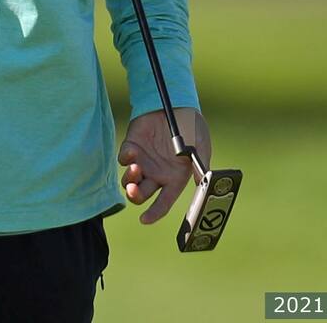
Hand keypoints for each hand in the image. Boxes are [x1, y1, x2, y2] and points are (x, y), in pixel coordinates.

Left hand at [119, 107, 210, 224]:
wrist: (178, 107)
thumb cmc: (192, 130)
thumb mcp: (201, 149)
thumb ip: (201, 168)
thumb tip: (203, 186)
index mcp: (174, 180)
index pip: (163, 203)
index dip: (154, 213)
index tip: (144, 220)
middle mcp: (157, 175)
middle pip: (140, 195)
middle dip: (135, 196)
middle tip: (134, 190)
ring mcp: (143, 162)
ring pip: (129, 181)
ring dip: (129, 180)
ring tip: (136, 169)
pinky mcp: (133, 147)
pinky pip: (123, 159)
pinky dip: (125, 159)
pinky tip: (132, 153)